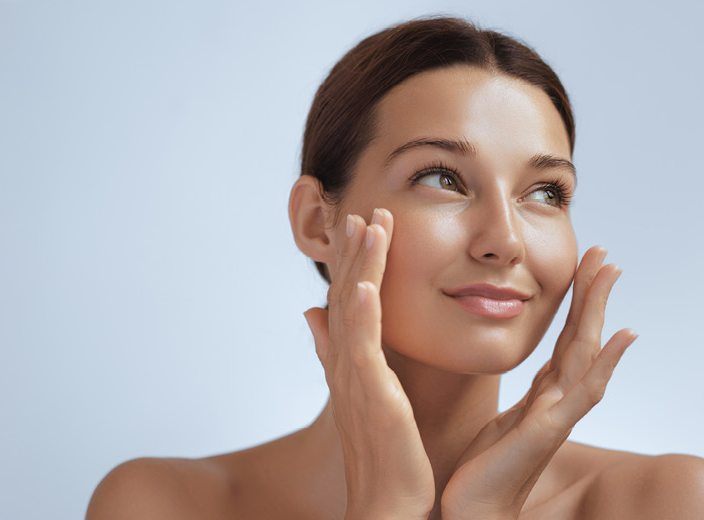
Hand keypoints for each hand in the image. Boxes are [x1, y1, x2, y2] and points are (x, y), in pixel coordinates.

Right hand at [302, 208, 434, 519]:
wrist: (390, 510)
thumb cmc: (389, 465)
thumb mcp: (365, 401)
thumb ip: (340, 356)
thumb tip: (313, 315)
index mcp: (351, 369)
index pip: (347, 305)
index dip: (351, 264)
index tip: (360, 224)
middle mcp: (347, 371)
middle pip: (344, 299)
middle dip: (352, 254)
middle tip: (360, 208)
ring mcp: (356, 383)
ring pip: (352, 314)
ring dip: (359, 267)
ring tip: (368, 225)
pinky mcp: (371, 400)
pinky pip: (361, 350)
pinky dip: (363, 315)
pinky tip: (367, 285)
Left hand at [439, 246, 637, 519]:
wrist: (472, 515)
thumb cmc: (481, 476)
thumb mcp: (500, 425)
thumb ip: (520, 400)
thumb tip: (526, 376)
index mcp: (542, 397)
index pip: (566, 339)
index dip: (577, 303)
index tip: (585, 265)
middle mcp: (557, 402)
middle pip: (581, 337)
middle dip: (592, 293)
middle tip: (604, 252)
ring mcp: (557, 415)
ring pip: (585, 352)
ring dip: (599, 309)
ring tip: (610, 271)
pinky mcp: (548, 430)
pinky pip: (583, 390)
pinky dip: (607, 360)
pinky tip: (623, 333)